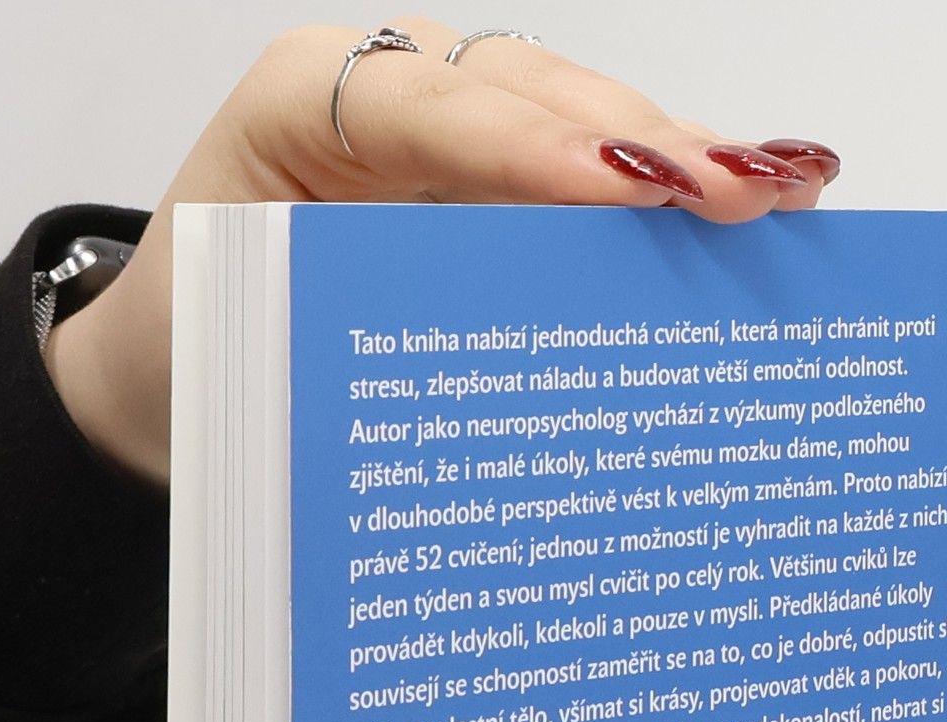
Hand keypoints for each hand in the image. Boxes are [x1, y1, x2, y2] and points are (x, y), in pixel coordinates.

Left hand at [44, 17, 839, 484]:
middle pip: (529, 95)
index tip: (623, 191)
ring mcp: (442, 129)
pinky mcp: (483, 178)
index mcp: (298, 110)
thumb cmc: (198, 357)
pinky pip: (578, 169)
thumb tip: (494, 400)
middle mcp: (380, 95)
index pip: (431, 108)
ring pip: (571, 119)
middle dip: (639, 144)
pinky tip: (746, 200)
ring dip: (675, 159)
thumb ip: (351, 337)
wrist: (167, 367)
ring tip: (779, 189)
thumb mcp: (249, 350)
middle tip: (741, 194)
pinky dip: (660, 190)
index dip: (533, 148)